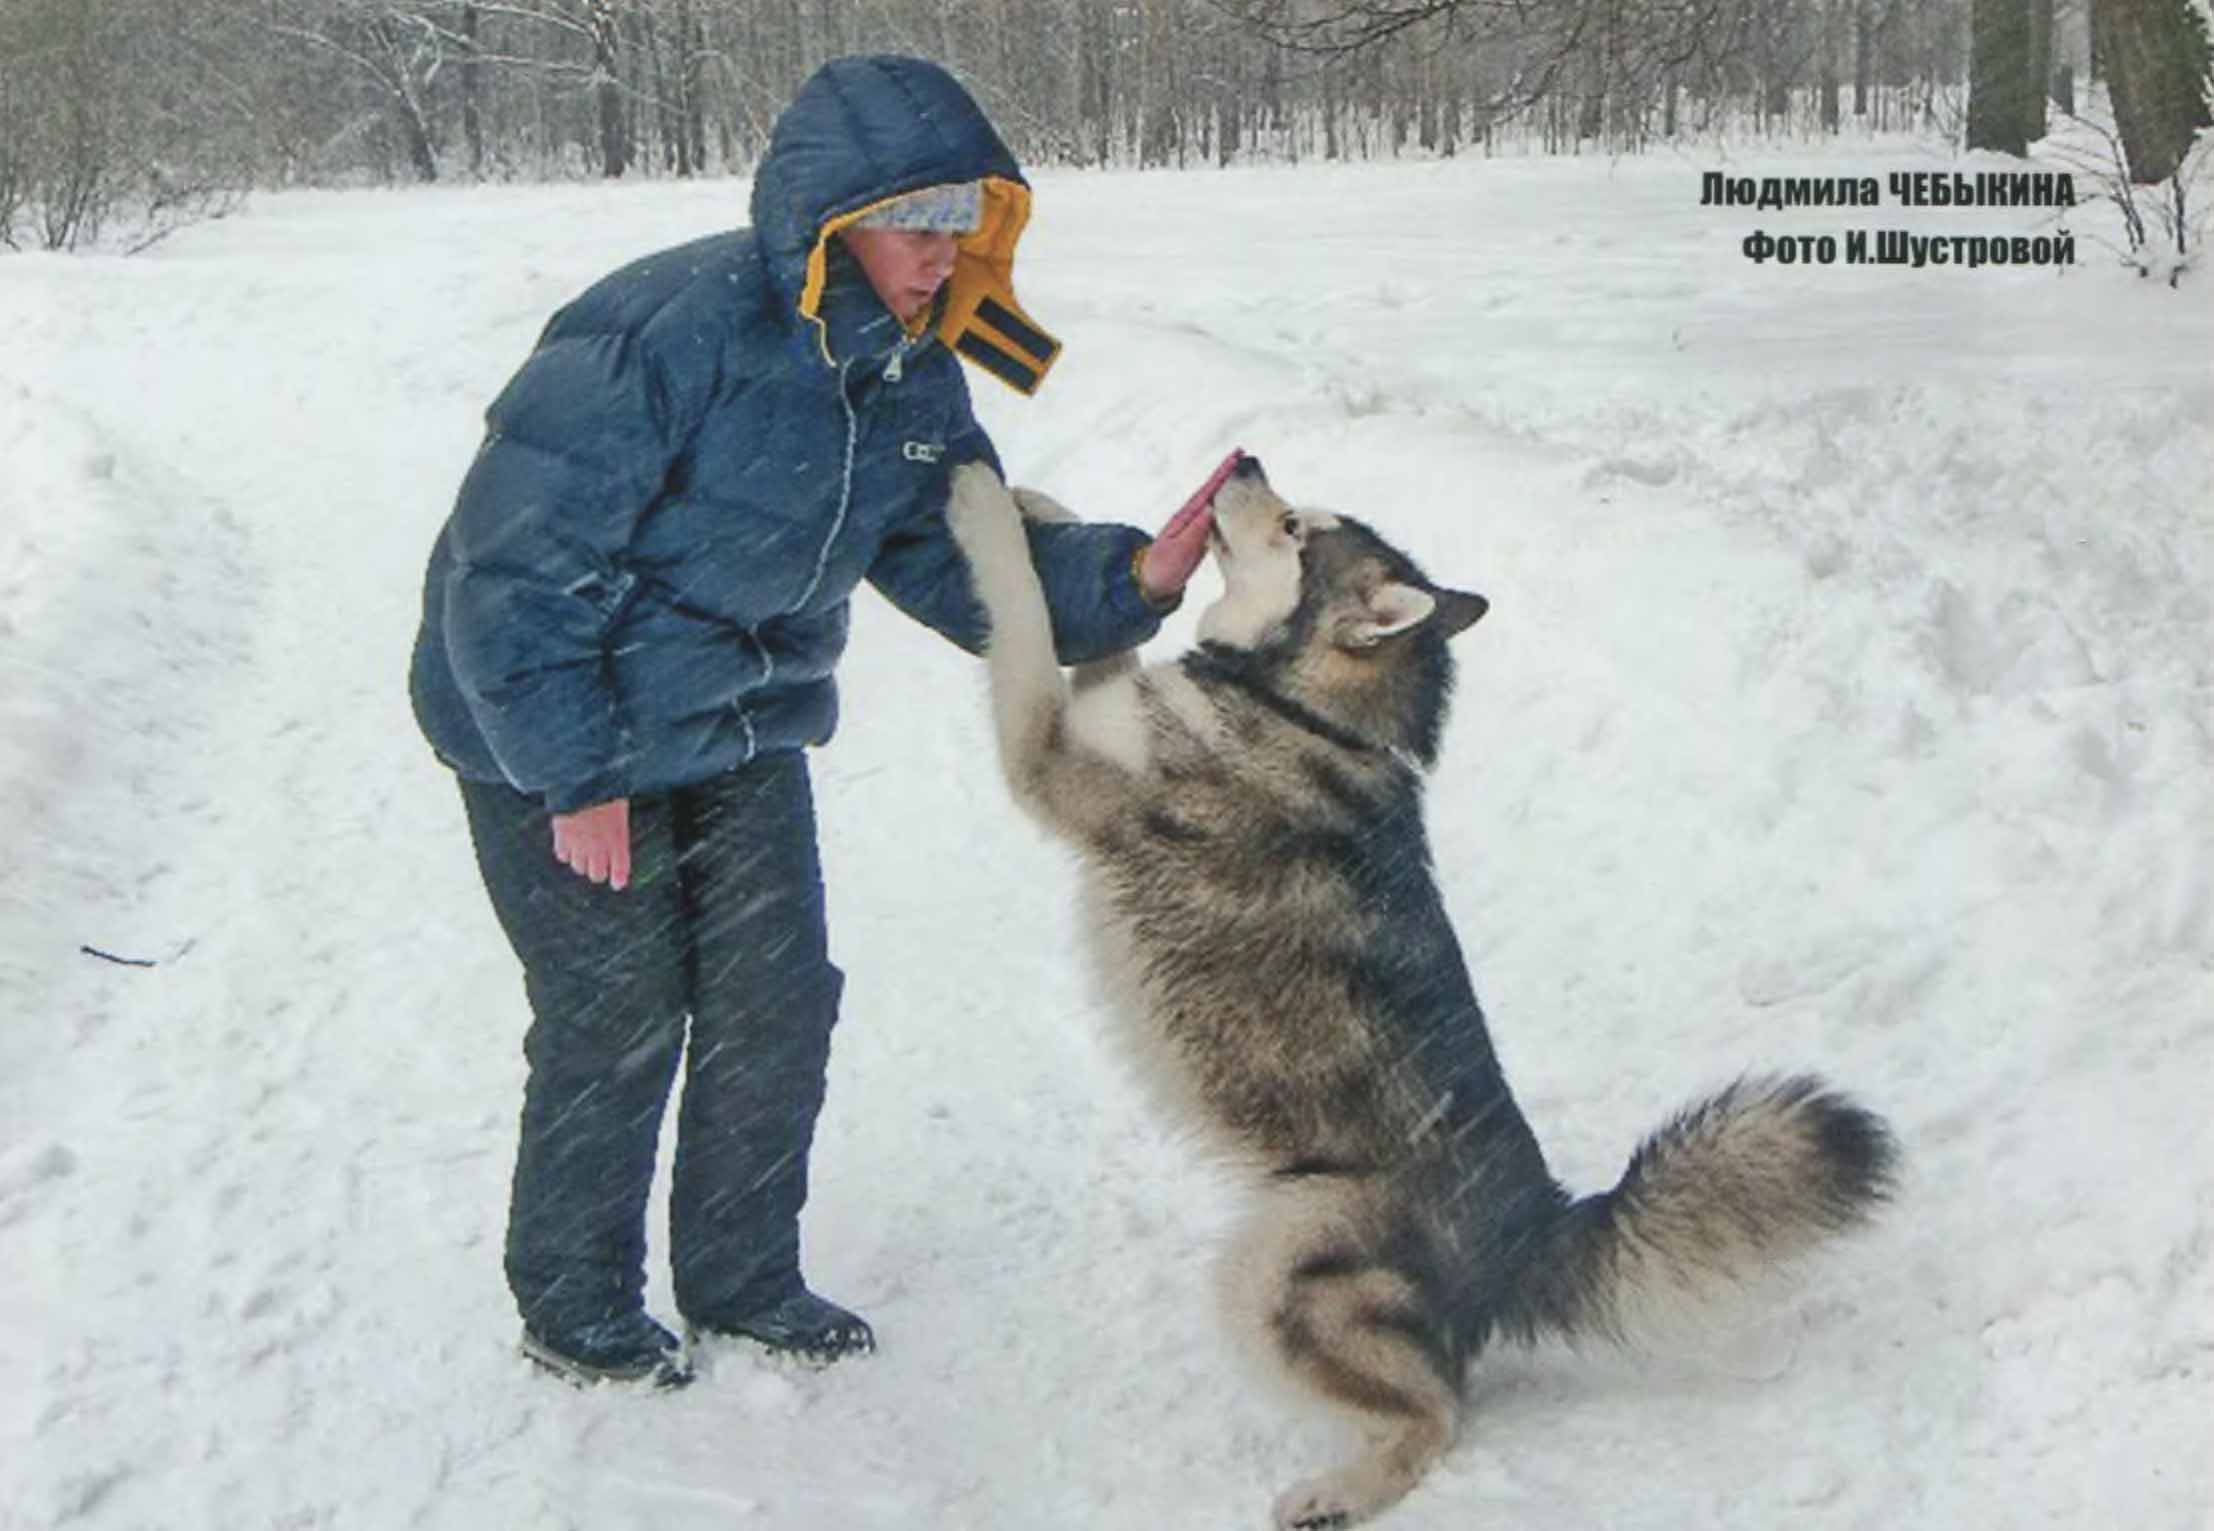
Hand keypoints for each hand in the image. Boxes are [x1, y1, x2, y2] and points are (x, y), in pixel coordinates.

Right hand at [550, 798, 630, 889]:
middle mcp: (598, 846)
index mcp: (618, 837)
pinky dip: (565, 852)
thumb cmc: (604, 789)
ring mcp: (579, 844)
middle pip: (596, 875)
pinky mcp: (561, 838)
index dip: (618, 878)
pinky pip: (562, 856)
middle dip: (598, 871)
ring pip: (578, 867)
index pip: (620, 868)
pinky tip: (568, 844)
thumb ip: (619, 823)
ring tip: (583, 851)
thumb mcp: (620, 804)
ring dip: (581, 862)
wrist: (579, 782)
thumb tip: (618, 830)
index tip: (617, 883)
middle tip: (597, 864)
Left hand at [1137, 449, 1243, 603]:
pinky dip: (1224, 507)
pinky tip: (1232, 503)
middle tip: (1241, 454)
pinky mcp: (1197, 537)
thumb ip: (1195, 531)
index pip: (1207, 491)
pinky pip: (1214, 518)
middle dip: (1225, 473)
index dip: (1222, 473)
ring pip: (1213, 502)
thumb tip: (1210, 509)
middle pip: (1210, 491)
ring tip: (1241, 473)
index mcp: (1185, 518)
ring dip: (1226, 487)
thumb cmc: (1163, 569)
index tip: (1235, 457)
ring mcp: (1194, 527)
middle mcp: (1190, 518)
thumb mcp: (1179, 551)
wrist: (1151, 584)